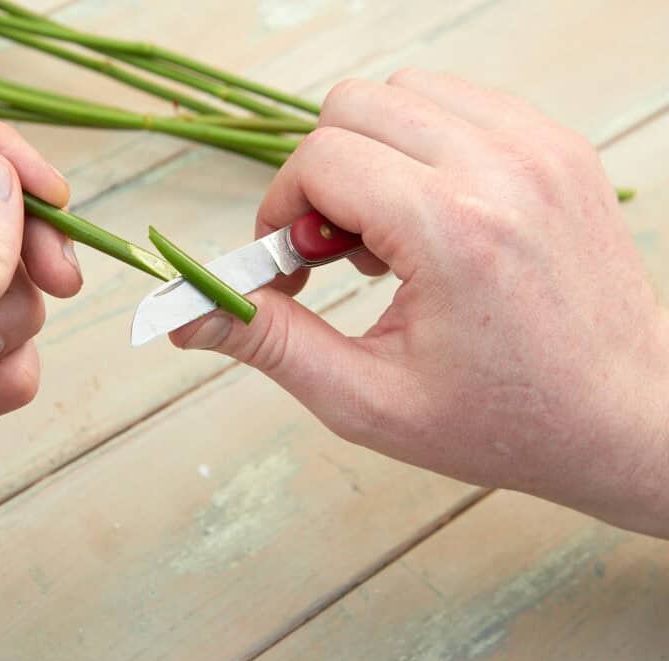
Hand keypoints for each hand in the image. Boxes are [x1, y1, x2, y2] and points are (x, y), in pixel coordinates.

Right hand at [172, 69, 668, 536]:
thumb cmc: (507, 420)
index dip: (281, 209)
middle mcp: (502, 168)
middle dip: (321, 175)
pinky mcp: (558, 146)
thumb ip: (268, 342)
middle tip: (338, 251)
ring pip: (404, 93)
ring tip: (389, 233)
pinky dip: (422, 145)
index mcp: (453, 231)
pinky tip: (431, 216)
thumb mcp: (367, 399)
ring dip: (372, 153)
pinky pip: (458, 103)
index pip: (321, 158)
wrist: (630, 419)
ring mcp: (539, 148)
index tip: (291, 265)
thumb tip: (184, 315)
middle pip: (354, 106)